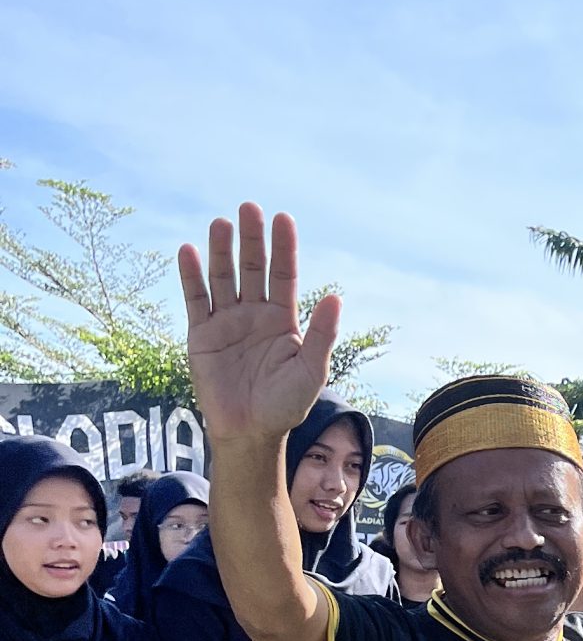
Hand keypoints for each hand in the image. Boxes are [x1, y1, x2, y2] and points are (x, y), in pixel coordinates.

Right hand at [178, 206, 340, 445]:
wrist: (250, 431)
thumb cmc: (285, 403)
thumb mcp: (311, 370)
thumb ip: (321, 334)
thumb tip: (336, 298)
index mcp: (283, 319)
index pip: (284, 275)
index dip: (283, 248)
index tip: (283, 218)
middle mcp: (254, 314)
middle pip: (253, 269)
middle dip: (252, 240)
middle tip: (249, 208)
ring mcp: (227, 321)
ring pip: (223, 278)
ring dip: (221, 251)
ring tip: (221, 224)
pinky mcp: (201, 333)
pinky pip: (195, 300)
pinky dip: (191, 276)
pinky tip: (188, 251)